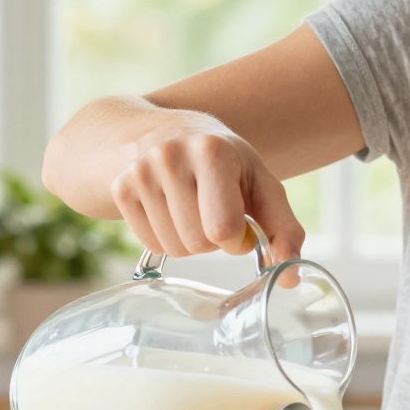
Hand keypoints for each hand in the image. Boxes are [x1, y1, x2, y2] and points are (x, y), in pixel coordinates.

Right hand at [109, 116, 305, 262]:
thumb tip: (289, 277)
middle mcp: (170, 156)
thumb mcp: (263, 185)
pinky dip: (167, 238)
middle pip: (197, 243)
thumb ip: (284, 230)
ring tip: (193, 208)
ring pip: (173, 248)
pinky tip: (172, 210)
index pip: (222, 230)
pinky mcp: (120, 188)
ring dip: (191, 242)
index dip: (237, 238)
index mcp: (212, 152)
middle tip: (213, 210)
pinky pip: (150, 244)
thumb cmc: (228, 165)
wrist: (172, 132)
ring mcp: (140, 172)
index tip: (239, 220)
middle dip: (213, 240)